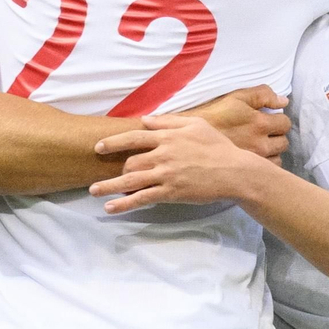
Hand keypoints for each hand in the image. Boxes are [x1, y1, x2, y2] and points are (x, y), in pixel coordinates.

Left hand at [90, 115, 270, 213]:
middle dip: (117, 169)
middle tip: (108, 175)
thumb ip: (170, 121)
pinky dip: (124, 204)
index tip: (98, 147)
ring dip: (108, 187)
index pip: (134, 138)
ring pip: (130, 180)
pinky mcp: (170, 192)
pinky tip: (110, 208)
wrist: (234, 171)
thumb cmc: (218, 146)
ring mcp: (166, 174)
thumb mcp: (197, 125)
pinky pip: (142, 198)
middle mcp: (163, 154)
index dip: (114, 142)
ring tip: (93, 191)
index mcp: (169, 137)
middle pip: (130, 161)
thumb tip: (146, 120)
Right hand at [183, 85, 289, 162]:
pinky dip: (263, 164)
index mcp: (259, 123)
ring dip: (272, 152)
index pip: (285, 123)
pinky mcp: (244, 172)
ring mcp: (252, 160)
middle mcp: (259, 144)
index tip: (270, 120)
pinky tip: (254, 158)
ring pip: (276, 159)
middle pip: (283, 142)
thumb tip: (284, 101)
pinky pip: (264, 171)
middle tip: (265, 134)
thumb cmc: (213, 115)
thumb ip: (263, 95)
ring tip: (259, 147)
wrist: (189, 138)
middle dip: (277, 137)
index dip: (279, 120)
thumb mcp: (237, 98)